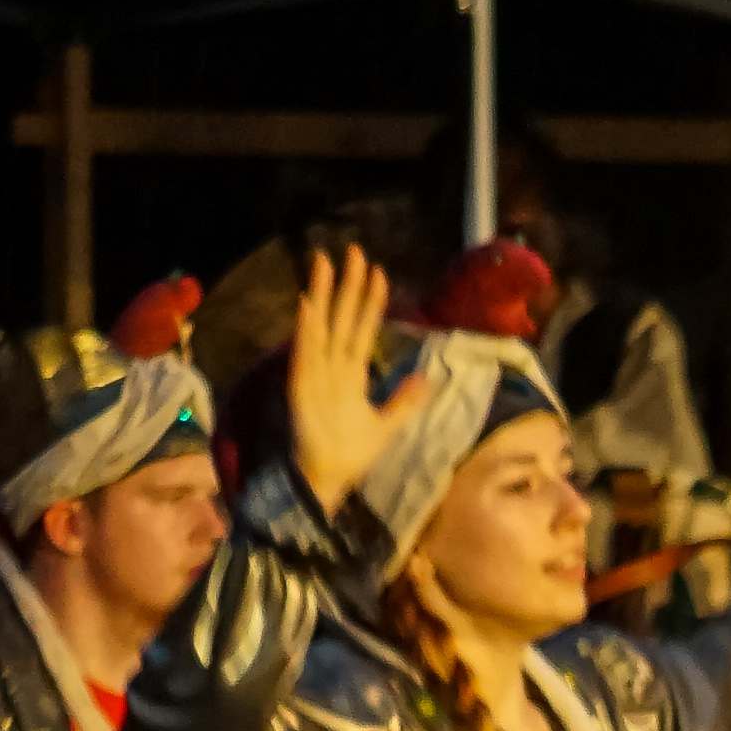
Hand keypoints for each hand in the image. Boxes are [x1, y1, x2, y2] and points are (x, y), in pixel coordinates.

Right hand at [278, 244, 399, 520]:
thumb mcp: (387, 424)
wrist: (329, 480)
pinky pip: (304, 352)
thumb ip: (404, 400)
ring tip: (325, 262)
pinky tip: (308, 304)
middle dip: (348, 285)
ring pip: (322, 325)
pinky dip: (306, 329)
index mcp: (351, 373)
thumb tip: (428, 379)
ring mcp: (315, 373)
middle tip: (355, 250)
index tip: (380, 274)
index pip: (363, 328)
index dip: (371, 302)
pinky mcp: (302, 386)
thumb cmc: (351, 454)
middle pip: (342, 317)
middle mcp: (332, 367)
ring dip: (323, 294)